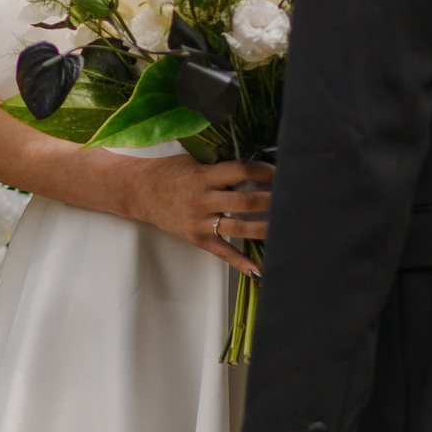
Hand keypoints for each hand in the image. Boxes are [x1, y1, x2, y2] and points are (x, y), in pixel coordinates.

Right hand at [109, 157, 271, 272]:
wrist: (138, 191)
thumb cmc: (168, 173)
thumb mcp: (193, 161)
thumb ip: (220, 165)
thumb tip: (254, 167)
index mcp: (203, 176)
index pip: (240, 171)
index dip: (264, 171)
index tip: (281, 172)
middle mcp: (202, 200)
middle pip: (244, 201)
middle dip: (272, 200)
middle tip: (293, 198)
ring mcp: (200, 222)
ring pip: (239, 228)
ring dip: (265, 227)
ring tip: (286, 225)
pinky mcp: (197, 239)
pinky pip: (223, 252)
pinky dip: (242, 262)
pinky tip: (259, 269)